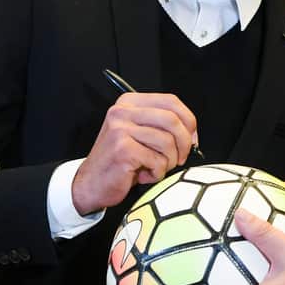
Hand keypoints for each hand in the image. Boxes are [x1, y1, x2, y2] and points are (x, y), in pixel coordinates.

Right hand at [72, 92, 196, 214]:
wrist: (91, 184)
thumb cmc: (121, 161)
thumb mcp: (141, 135)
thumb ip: (163, 126)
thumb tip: (194, 133)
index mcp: (130, 102)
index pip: (171, 101)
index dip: (189, 121)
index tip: (193, 139)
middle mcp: (122, 111)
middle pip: (172, 120)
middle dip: (184, 143)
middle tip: (180, 158)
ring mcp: (121, 129)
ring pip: (167, 142)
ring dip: (169, 161)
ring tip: (156, 168)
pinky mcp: (123, 149)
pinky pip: (158, 160)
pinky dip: (157, 173)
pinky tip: (144, 175)